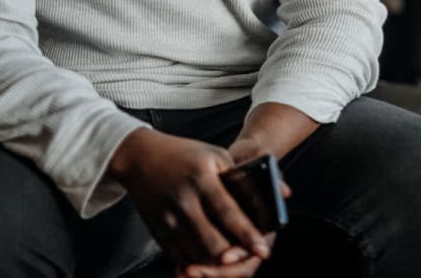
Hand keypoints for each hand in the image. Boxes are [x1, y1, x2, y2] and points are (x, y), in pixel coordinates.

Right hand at [107, 129, 272, 273]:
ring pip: (196, 254)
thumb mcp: (216, 155)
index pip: (229, 212)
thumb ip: (243, 177)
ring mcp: (168, 219)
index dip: (247, 233)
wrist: (141, 157)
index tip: (263, 248)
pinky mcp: (158, 231)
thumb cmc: (185, 154)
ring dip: (216, 265)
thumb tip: (280, 192)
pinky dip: (195, 266)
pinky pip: (178, 257)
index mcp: (202, 178)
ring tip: (233, 263)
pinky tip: (208, 267)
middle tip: (249, 258)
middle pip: (212, 241)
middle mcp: (184, 201)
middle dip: (233, 257)